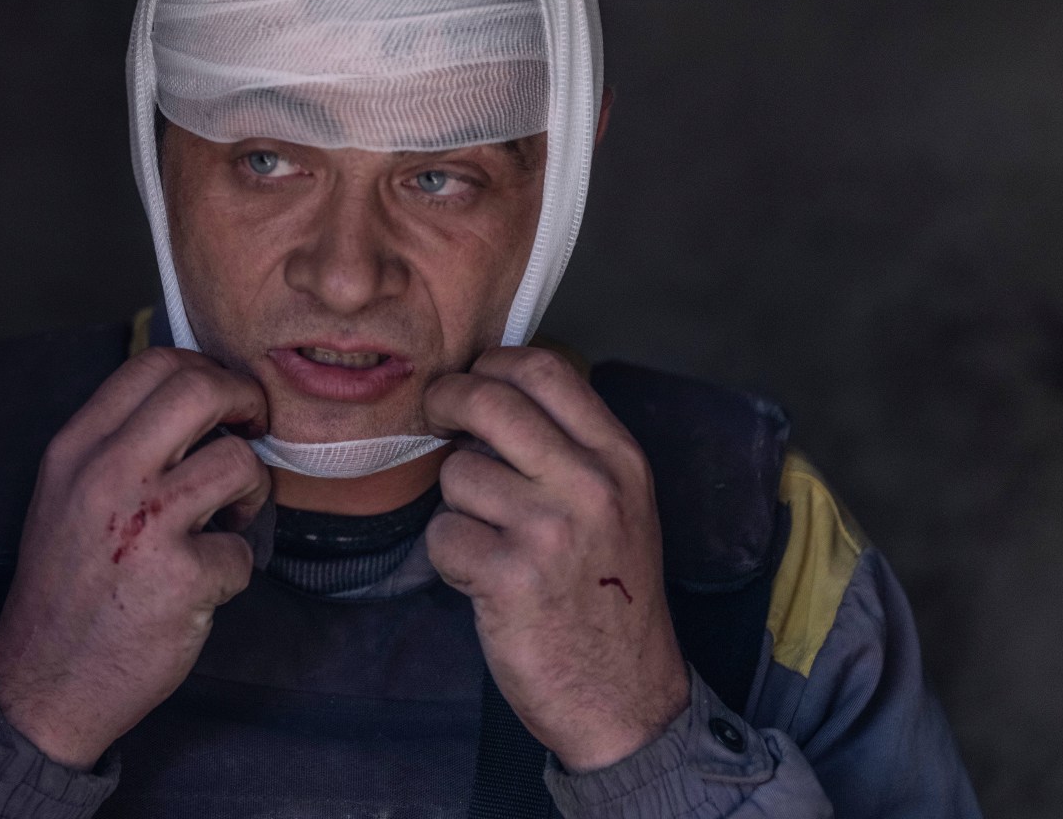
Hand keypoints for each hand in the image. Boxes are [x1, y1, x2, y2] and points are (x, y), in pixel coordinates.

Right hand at [0, 348, 270, 769]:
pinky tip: (203, 584)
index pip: (152, 365)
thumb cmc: (65, 586)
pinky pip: (243, 549)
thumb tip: (193, 401)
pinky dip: (233, 567)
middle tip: (254, 427)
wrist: (44, 679)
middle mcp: (105, 475)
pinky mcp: (181, 578)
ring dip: (252, 490)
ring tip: (229, 517)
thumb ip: (115, 445)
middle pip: (200, 390)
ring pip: (238, 463)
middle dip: (246, 401)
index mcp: (74, 449)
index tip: (224, 398)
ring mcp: (144, 525)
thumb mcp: (66, 494)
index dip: (206, 370)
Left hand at [423, 347, 689, 773]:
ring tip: (491, 541)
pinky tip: (483, 581)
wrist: (627, 698)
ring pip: (455, 473)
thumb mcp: (619, 506)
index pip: (544, 367)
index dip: (490, 364)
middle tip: (435, 416)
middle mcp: (591, 485)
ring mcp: (550, 530)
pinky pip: (442, 535)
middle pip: (488, 400)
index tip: (470, 380)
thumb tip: (488, 389)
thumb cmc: (608, 596)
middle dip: (445, 401)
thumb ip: (568, 448)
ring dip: (456, 506)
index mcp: (620, 459)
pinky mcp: (510, 577)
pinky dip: (451, 557)